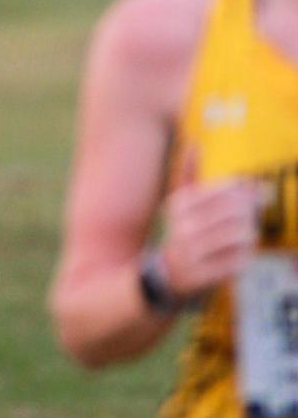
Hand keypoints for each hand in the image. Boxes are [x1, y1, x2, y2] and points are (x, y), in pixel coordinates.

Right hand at [161, 147, 261, 300]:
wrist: (162, 276)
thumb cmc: (180, 232)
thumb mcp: (180, 202)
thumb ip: (189, 172)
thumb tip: (194, 141)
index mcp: (180, 203)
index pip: (225, 189)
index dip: (245, 191)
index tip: (254, 195)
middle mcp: (184, 226)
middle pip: (236, 211)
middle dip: (250, 213)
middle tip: (252, 217)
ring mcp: (192, 252)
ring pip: (241, 235)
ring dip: (249, 236)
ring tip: (246, 236)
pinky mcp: (202, 275)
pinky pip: (238, 261)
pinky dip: (244, 258)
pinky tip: (238, 255)